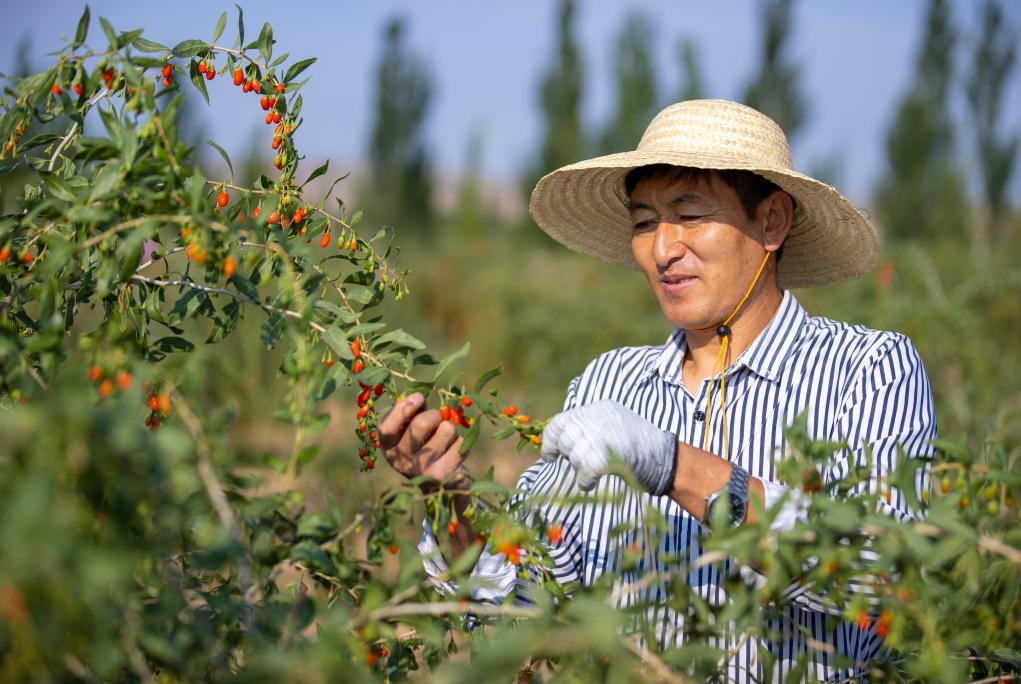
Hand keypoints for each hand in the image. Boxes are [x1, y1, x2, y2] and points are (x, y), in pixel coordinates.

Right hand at [378, 393, 469, 490]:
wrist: (438, 483)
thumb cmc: (423, 444)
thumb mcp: (410, 428)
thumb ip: (412, 412)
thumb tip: (418, 396)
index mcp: (388, 446)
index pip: (387, 427)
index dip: (404, 408)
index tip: (420, 397)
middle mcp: (400, 461)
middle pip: (421, 423)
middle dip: (434, 415)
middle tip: (436, 420)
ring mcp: (421, 470)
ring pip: (446, 429)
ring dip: (449, 429)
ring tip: (443, 441)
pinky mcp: (443, 476)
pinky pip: (461, 444)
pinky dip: (461, 443)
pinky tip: (452, 453)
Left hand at [540, 400, 676, 494]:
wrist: (665, 457)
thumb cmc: (641, 446)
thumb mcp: (614, 424)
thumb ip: (591, 427)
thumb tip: (563, 440)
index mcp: (598, 409)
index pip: (561, 421)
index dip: (551, 439)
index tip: (550, 455)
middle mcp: (596, 418)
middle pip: (565, 438)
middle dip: (566, 454)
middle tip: (577, 464)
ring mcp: (600, 437)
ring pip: (573, 455)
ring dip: (580, 468)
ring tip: (593, 472)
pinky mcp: (604, 457)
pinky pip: (583, 472)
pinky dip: (585, 482)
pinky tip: (592, 483)